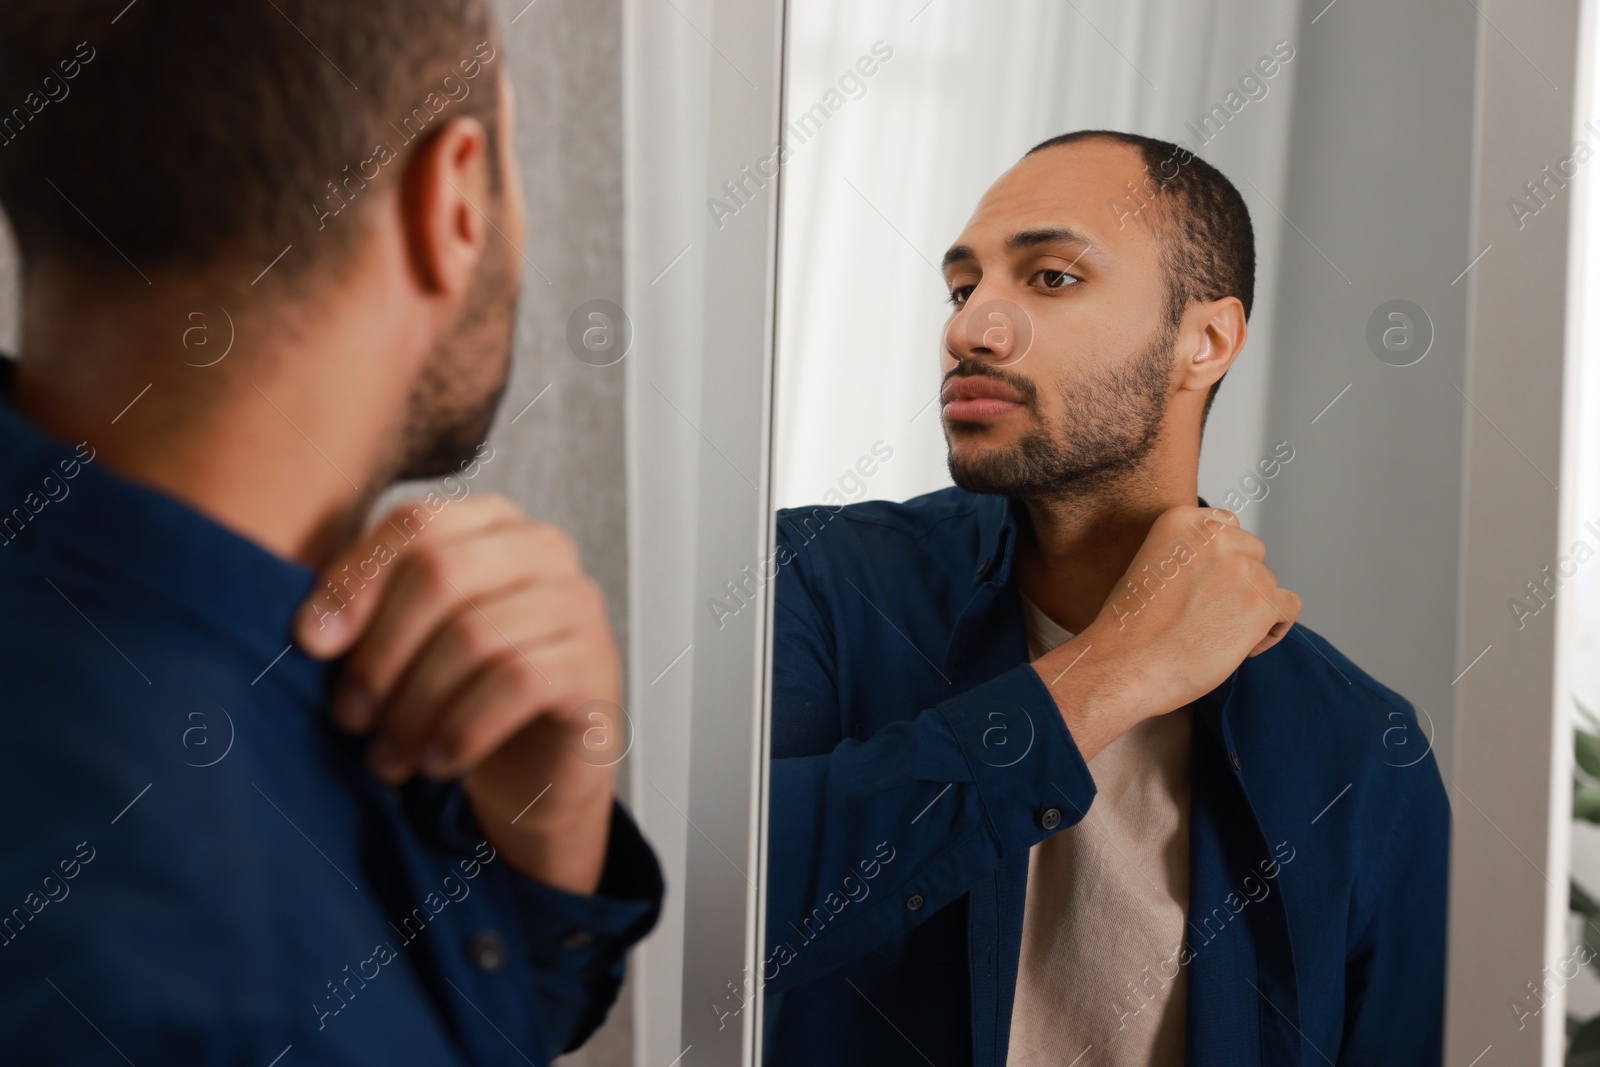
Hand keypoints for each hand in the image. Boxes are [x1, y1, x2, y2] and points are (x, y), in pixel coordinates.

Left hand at [293, 493, 623, 893]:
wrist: (532, 776)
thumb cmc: (461, 699)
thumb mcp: (407, 645)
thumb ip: (369, 611)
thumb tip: (310, 629)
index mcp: (494, 524)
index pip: (416, 523)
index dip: (355, 582)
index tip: (312, 644)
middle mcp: (545, 551)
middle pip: (441, 574)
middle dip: (381, 653)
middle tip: (351, 715)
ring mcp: (579, 605)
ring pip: (476, 635)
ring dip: (416, 705)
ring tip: (389, 755)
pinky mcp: (596, 666)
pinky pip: (520, 681)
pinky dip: (463, 727)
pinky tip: (437, 761)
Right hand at [1034, 506, 1300, 760]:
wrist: (1126, 665)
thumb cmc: (1130, 627)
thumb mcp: (1150, 567)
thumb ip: (1187, 556)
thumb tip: (1217, 569)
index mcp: (1183, 519)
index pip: (1227, 526)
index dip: (1222, 560)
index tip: (1207, 587)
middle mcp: (1216, 536)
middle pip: (1252, 553)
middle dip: (1238, 582)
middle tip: (1211, 615)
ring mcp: (1243, 567)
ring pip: (1268, 584)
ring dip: (1251, 610)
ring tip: (1217, 638)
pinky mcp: (1262, 601)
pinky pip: (1288, 607)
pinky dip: (1272, 629)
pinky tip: (1243, 647)